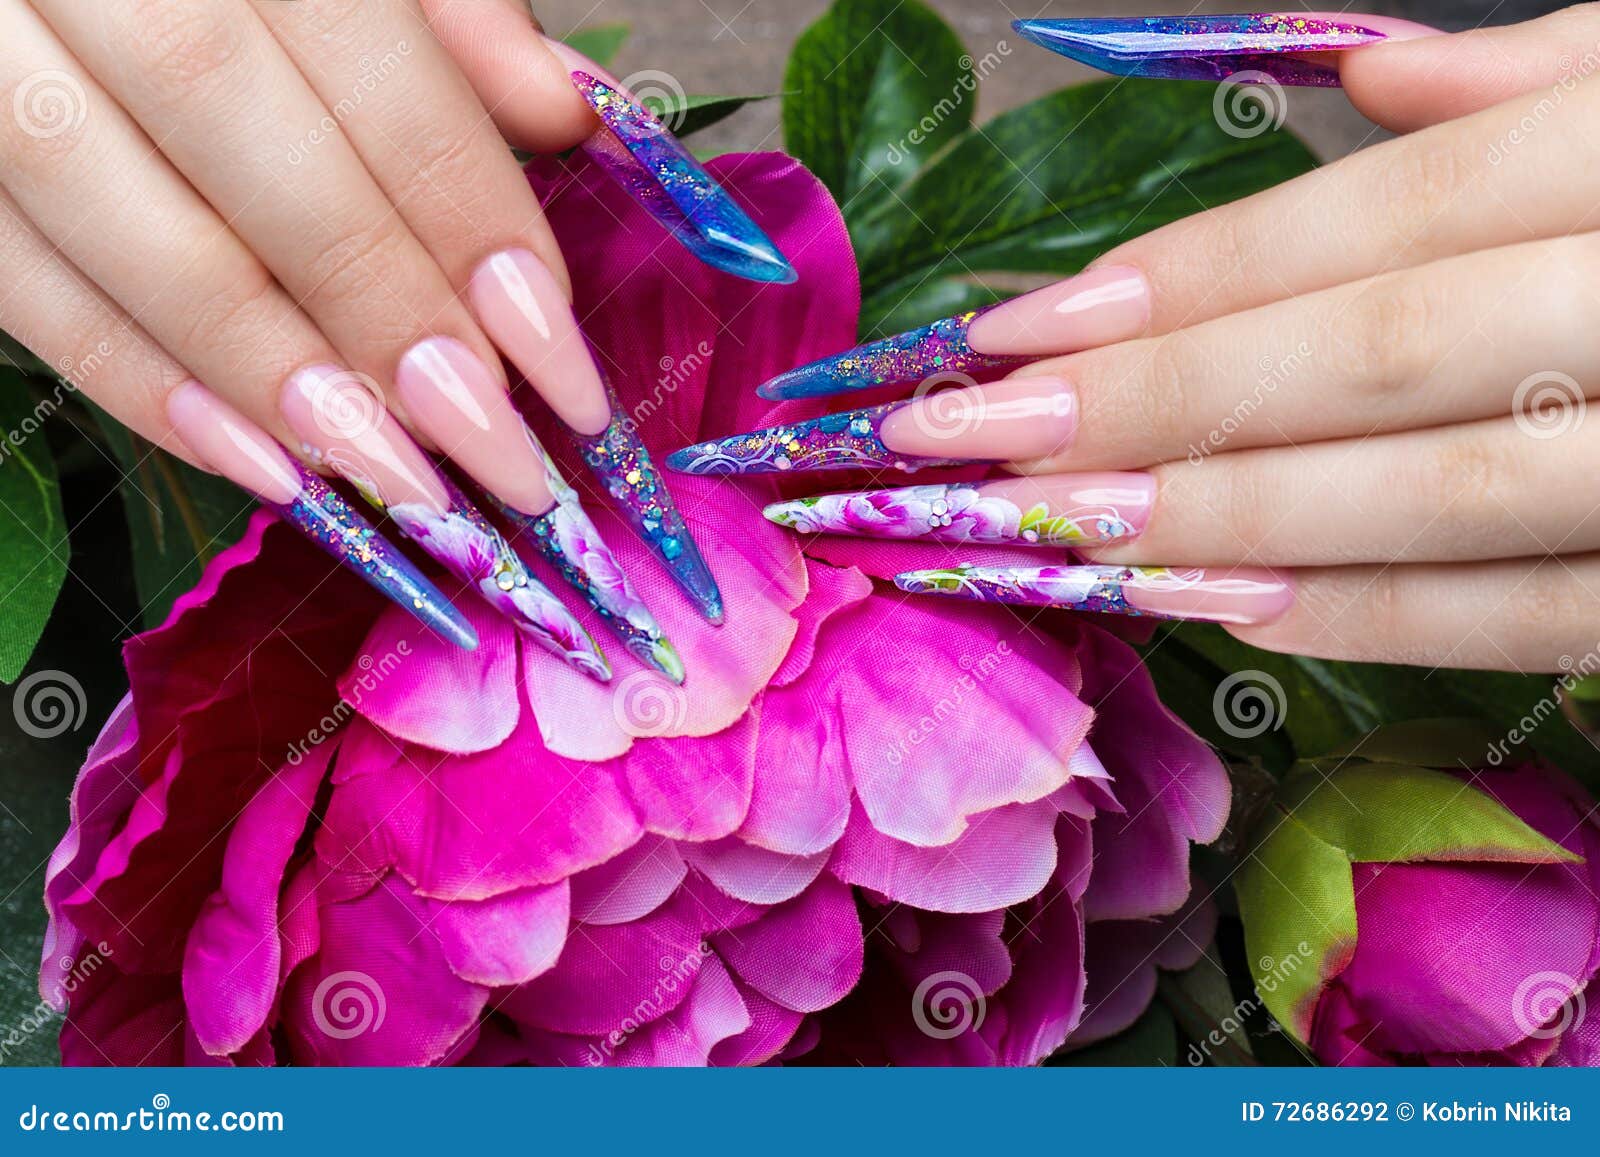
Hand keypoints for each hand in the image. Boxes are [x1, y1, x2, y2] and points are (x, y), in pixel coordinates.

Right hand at [0, 0, 779, 680]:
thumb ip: (445, 15)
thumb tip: (564, 112)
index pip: (355, 44)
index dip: (457, 204)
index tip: (549, 344)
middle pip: (228, 119)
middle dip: (374, 294)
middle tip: (486, 436)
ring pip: (103, 202)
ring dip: (262, 361)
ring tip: (389, 470)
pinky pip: (12, 274)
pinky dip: (135, 378)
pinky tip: (256, 459)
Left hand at [679, 6, 1599, 672]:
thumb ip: (1529, 84)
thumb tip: (1373, 73)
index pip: (1362, 230)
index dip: (1171, 293)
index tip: (992, 348)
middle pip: (1356, 369)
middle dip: (1139, 417)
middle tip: (951, 461)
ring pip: (1426, 507)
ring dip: (1217, 522)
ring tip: (1049, 543)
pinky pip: (1530, 613)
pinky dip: (1374, 618)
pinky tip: (1222, 605)